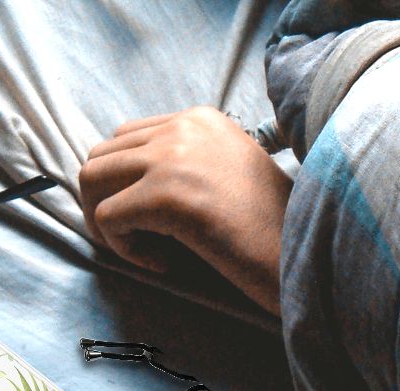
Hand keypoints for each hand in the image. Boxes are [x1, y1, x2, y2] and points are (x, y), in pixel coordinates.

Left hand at [79, 106, 292, 314]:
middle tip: (133, 241)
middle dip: (103, 202)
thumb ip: (185, 165)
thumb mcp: (229, 174)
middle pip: (100, 156)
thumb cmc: (274, 229)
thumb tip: (124, 187)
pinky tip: (163, 263)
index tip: (148, 222)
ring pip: (91, 180)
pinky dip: (123, 249)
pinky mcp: (167, 195)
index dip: (122, 184)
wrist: (308, 254)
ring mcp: (173, 157)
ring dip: (106, 222)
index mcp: (200, 118)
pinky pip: (107, 218)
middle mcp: (183, 126)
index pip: (125, 138)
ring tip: (142, 251)